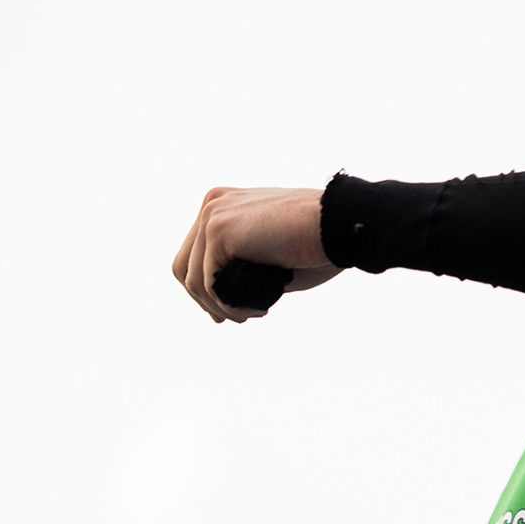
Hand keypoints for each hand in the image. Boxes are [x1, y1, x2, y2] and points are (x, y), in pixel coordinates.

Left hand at [172, 186, 341, 322]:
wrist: (340, 226)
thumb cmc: (317, 243)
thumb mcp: (272, 256)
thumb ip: (246, 269)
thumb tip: (224, 303)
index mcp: (225, 205)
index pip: (196, 254)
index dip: (205, 289)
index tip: (227, 312)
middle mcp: (213, 204)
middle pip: (185, 266)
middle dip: (205, 301)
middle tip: (235, 319)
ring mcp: (213, 215)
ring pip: (194, 279)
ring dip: (221, 307)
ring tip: (253, 315)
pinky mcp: (219, 231)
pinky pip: (209, 283)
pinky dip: (229, 306)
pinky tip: (256, 310)